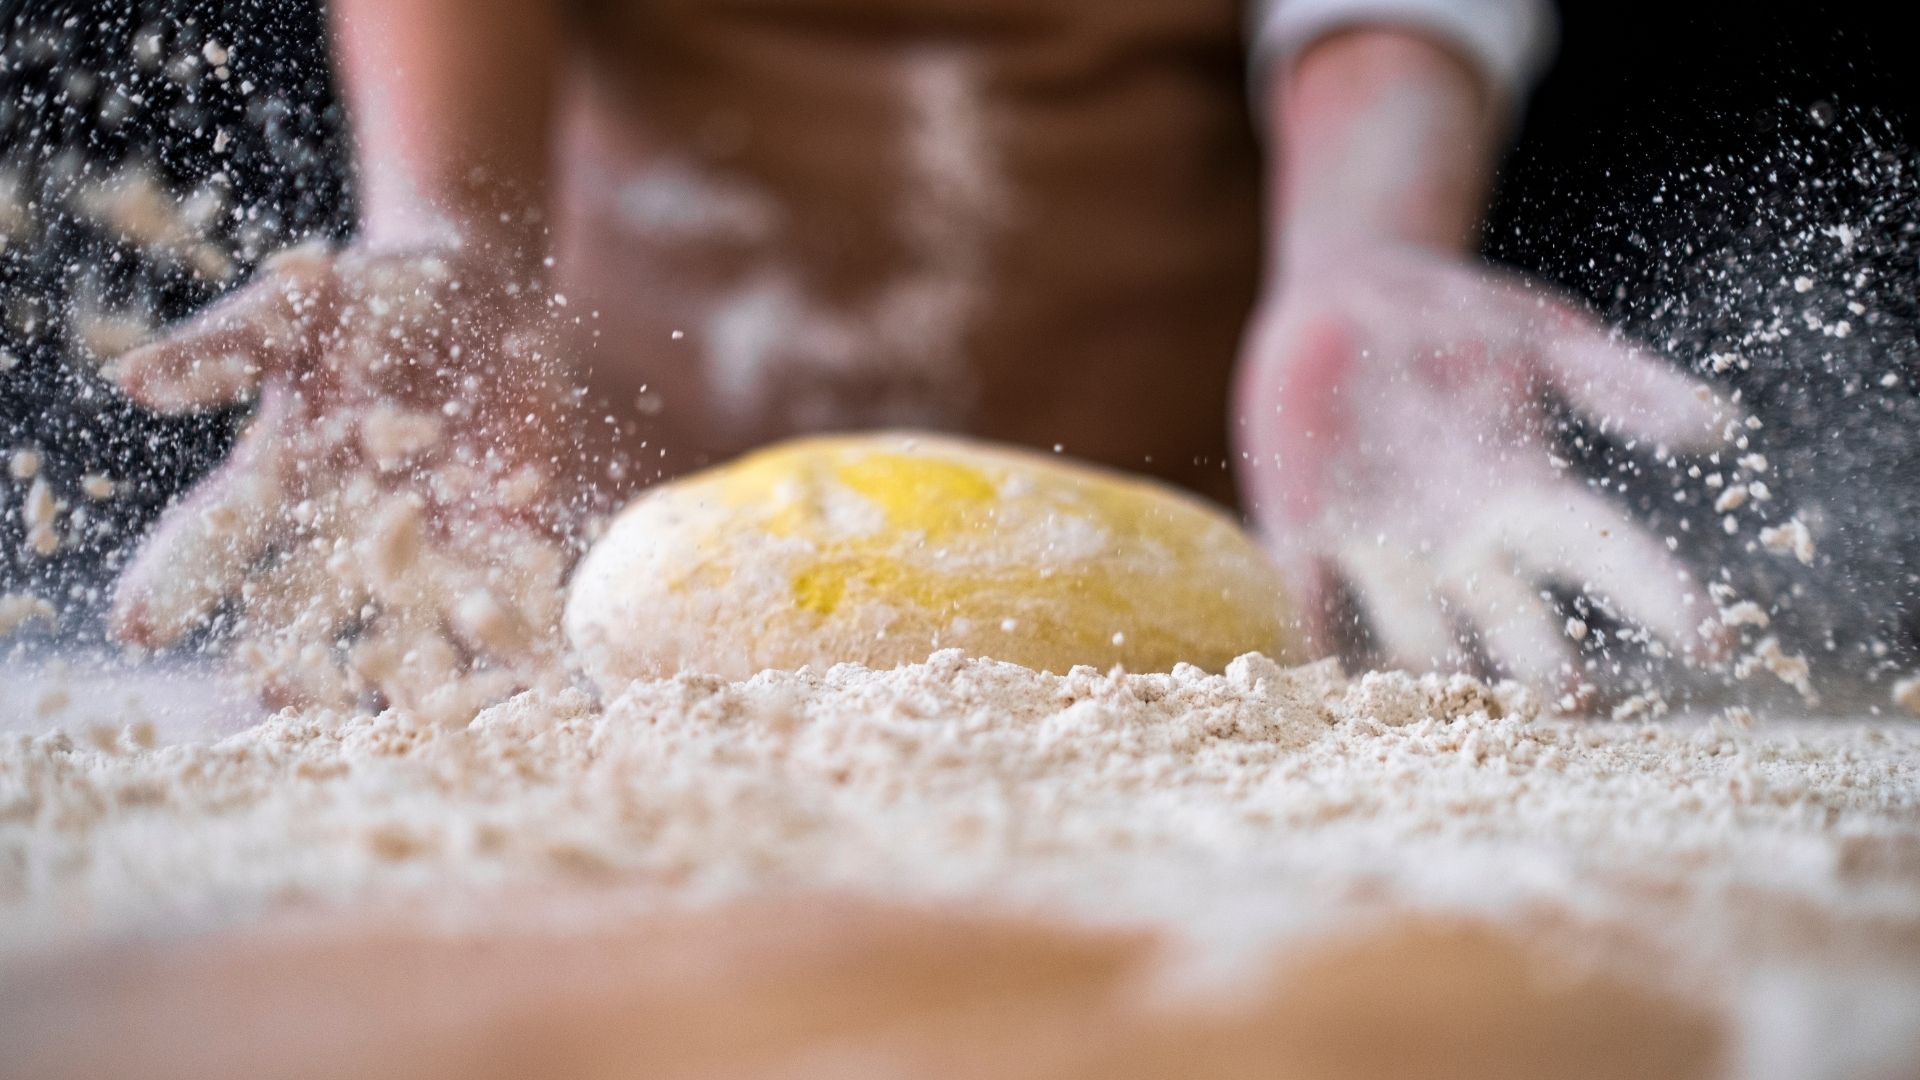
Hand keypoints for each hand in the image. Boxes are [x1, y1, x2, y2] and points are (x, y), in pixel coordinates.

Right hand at [106, 241, 584, 717]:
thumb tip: (130, 380)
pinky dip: (527, 630)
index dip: (178, 580)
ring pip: (419, 618)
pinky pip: (515, 590)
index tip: (136, 626)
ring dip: (421, 665)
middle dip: (299, 655)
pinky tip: (540, 676)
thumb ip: (222, 351)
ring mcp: (435, 539)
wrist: (482, 288)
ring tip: (424, 710)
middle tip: (277, 697)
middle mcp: (353, 527)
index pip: (221, 539)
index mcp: (285, 481)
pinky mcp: (511, 533)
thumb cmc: (369, 296)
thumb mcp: (291, 309)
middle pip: (316, 604)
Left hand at [1234, 242, 1729, 695]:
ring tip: (1442, 708)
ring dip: (1427, 671)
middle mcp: (1459, 542)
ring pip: (1412, 631)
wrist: (1343, 293)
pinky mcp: (1302, 536)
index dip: (1656, 595)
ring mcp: (1378, 547)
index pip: (1604, 553)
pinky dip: (1309, 642)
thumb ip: (1620, 383)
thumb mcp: (1543, 335)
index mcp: (1525, 493)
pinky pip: (1306, 600)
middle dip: (1540, 665)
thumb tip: (1723, 431)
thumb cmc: (1456, 315)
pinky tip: (1314, 681)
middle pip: (1509, 620)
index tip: (1714, 642)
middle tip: (1576, 704)